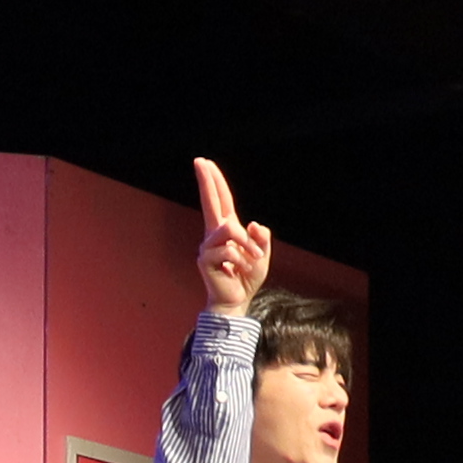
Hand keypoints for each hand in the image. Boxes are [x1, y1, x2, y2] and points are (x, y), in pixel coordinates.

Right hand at [195, 157, 274, 317]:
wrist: (236, 301)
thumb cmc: (246, 277)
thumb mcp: (262, 255)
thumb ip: (261, 238)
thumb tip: (252, 223)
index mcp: (228, 229)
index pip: (221, 200)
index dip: (214, 182)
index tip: (204, 164)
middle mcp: (214, 234)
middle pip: (210, 202)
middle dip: (206, 181)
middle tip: (199, 161)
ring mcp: (207, 246)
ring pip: (228, 230)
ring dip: (246, 245)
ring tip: (252, 260)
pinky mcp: (205, 259)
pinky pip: (228, 250)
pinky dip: (240, 259)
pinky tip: (238, 269)